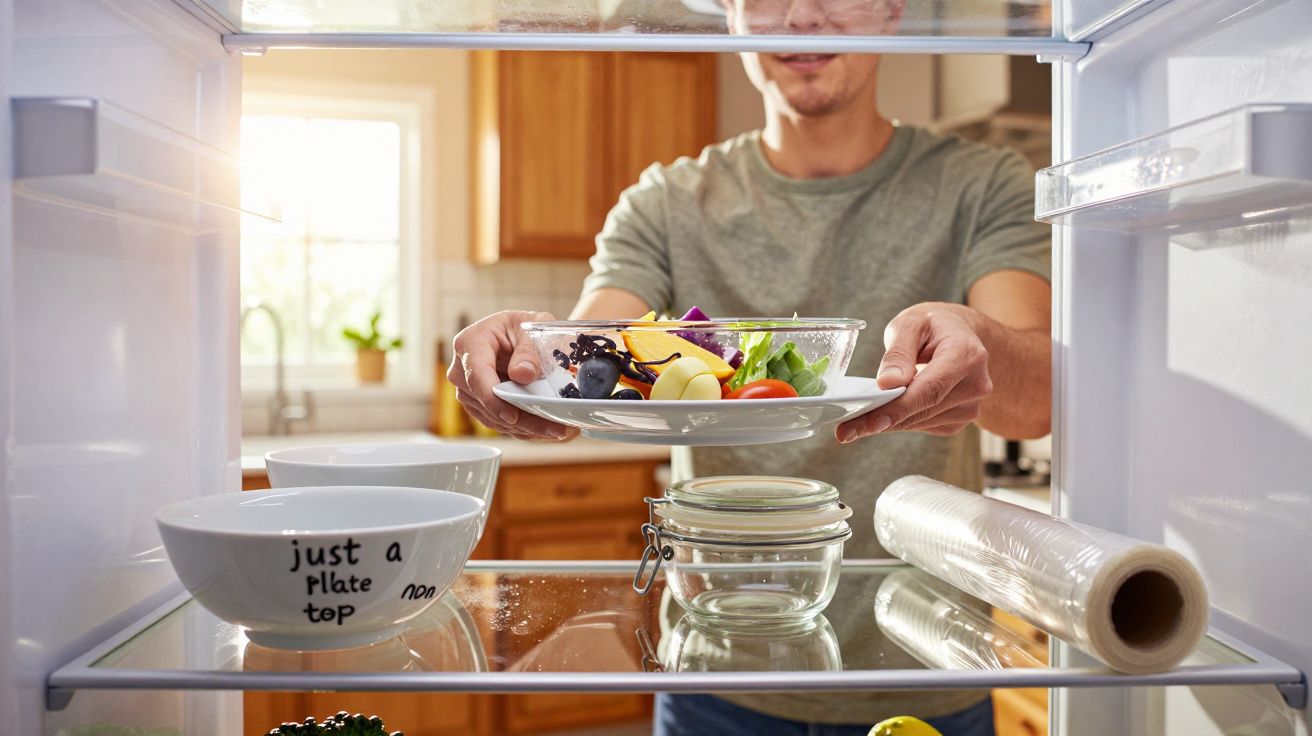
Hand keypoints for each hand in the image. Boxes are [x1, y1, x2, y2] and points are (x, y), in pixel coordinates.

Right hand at [448, 310, 576, 440]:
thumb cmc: (525, 327)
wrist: (523, 336)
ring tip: (554, 430)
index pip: (476, 374)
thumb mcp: (534, 328)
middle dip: (518, 419)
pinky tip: (542, 430)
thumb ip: (529, 350)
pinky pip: (496, 422)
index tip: (513, 416)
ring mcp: (468, 388)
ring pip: (490, 417)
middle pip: (483, 401)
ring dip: (522, 428)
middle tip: (552, 428)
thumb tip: (522, 374)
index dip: (493, 399)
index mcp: (471, 342)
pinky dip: (519, 429)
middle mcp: (462, 368)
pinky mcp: (478, 403)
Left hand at [837, 303, 992, 442]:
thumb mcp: (911, 323)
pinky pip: (925, 425)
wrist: (960, 334)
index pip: (930, 389)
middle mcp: (975, 383)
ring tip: (855, 424)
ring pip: (922, 422)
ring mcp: (971, 405)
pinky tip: (881, 416)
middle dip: (882, 420)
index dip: (899, 408)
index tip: (869, 421)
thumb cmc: (934, 325)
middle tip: (846, 429)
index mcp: (967, 355)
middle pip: (924, 409)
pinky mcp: (960, 418)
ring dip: (888, 424)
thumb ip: (899, 352)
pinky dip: (900, 422)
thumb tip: (888, 384)